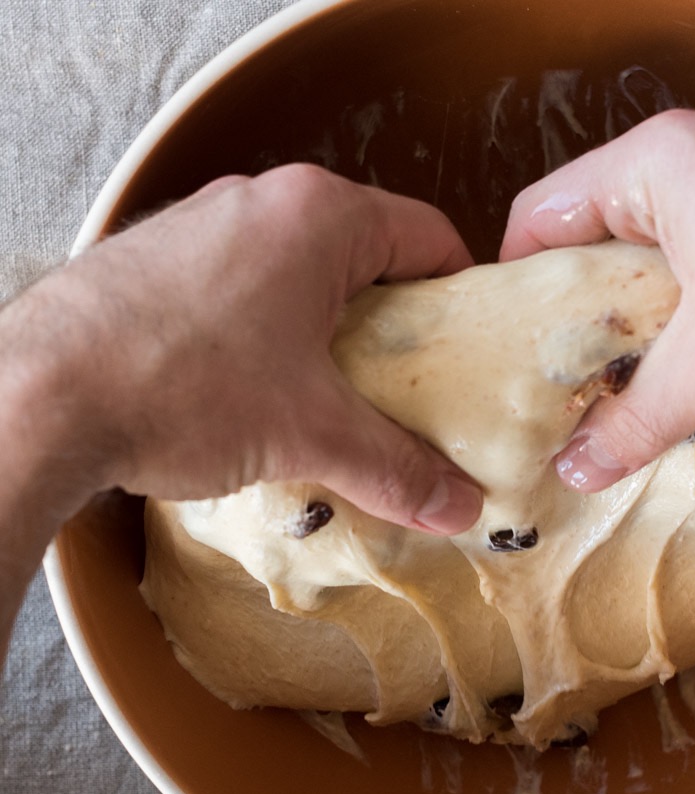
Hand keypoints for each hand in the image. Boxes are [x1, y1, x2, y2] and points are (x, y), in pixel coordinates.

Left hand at [7, 165, 482, 534]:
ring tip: (327, 391)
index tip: (465, 348)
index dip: (461, 294)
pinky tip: (251, 383)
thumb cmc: (182, 388)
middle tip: (403, 384)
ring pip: (299, 264)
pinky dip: (265, 322)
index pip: (429, 237)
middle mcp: (262, 199)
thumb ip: (398, 467)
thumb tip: (459, 507)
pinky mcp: (155, 254)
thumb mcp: (311, 434)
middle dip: (391, 318)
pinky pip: (241, 277)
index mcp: (319, 216)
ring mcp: (201, 220)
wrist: (33, 396)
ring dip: (326, 322)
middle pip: (365, 251)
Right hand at [502, 90, 694, 619]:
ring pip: (683, 210)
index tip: (523, 328)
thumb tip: (579, 463)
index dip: (521, 273)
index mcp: (665, 157)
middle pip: (616, 210)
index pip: (548, 207)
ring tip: (676, 344)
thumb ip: (637, 415)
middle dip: (602, 284)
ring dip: (668, 274)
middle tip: (598, 353)